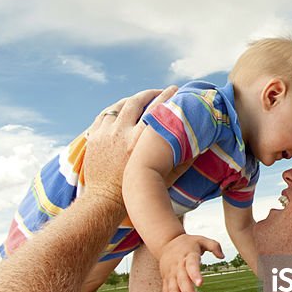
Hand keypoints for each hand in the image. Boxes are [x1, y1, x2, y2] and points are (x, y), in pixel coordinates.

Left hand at [84, 88, 177, 204]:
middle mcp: (121, 134)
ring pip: (119, 106)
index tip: (176, 90)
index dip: (167, 97)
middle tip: (161, 91)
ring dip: (132, 99)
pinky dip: (115, 110)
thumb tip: (198, 145)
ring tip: (142, 98)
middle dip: (151, 93)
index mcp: (139, 142)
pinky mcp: (94, 137)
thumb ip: (181, 160)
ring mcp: (105, 134)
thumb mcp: (162, 175)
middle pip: (137, 102)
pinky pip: (104, 115)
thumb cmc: (136, 190)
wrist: (105, 200)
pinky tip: (122, 110)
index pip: (156, 110)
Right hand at [159, 233, 223, 291]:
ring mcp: (170, 273)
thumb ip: (214, 246)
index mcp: (188, 255)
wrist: (167, 242)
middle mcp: (178, 265)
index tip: (201, 283)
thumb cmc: (188, 243)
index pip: (191, 264)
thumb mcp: (202, 239)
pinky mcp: (165, 279)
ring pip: (171, 289)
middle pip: (181, 280)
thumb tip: (222, 256)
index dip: (195, 273)